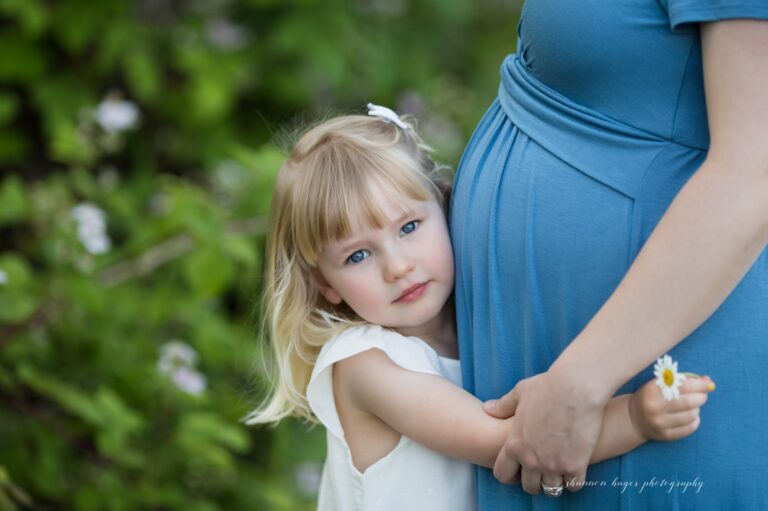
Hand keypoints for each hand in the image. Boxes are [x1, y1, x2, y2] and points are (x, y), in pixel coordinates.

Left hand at [484, 370, 606, 494]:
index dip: (510, 474)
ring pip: (551, 490)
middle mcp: (531, 459)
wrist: (575, 388)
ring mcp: (553, 464)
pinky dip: (574, 480)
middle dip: (535, 482)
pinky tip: (576, 468)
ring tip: (560, 470)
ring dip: (556, 482)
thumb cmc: (547, 387)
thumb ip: (503, 406)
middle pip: (529, 487)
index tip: (519, 470)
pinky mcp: (575, 465)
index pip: (502, 474)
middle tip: (543, 472)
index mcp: (514, 444)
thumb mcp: (520, 393)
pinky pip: (573, 486)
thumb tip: (487, 408)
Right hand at [628, 376, 713, 441]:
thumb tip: (707, 381)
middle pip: (689, 402)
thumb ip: (682, 381)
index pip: (683, 386)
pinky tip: (690, 416)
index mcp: (652, 390)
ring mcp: (660, 423)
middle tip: (702, 396)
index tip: (709, 384)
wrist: (633, 418)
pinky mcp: (665, 435)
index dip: (700, 385)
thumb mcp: (659, 384)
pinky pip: (690, 428)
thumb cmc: (650, 396)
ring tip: (692, 406)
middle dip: (701, 397)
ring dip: (696, 409)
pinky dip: (695, 420)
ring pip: (691, 415)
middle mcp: (655, 407)